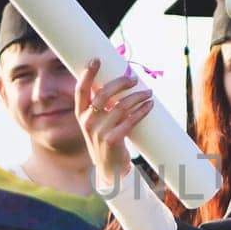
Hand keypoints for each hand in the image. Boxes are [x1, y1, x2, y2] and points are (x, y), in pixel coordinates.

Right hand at [75, 60, 150, 188]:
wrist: (110, 169)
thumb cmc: (106, 140)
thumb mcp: (98, 123)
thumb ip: (103, 105)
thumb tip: (120, 81)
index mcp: (81, 115)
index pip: (81, 90)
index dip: (87, 74)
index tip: (96, 60)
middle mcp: (87, 122)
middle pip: (103, 94)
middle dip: (120, 83)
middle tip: (133, 79)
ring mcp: (99, 132)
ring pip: (120, 106)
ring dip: (137, 97)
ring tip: (148, 92)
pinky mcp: (112, 140)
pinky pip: (130, 120)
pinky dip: (142, 111)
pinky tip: (149, 105)